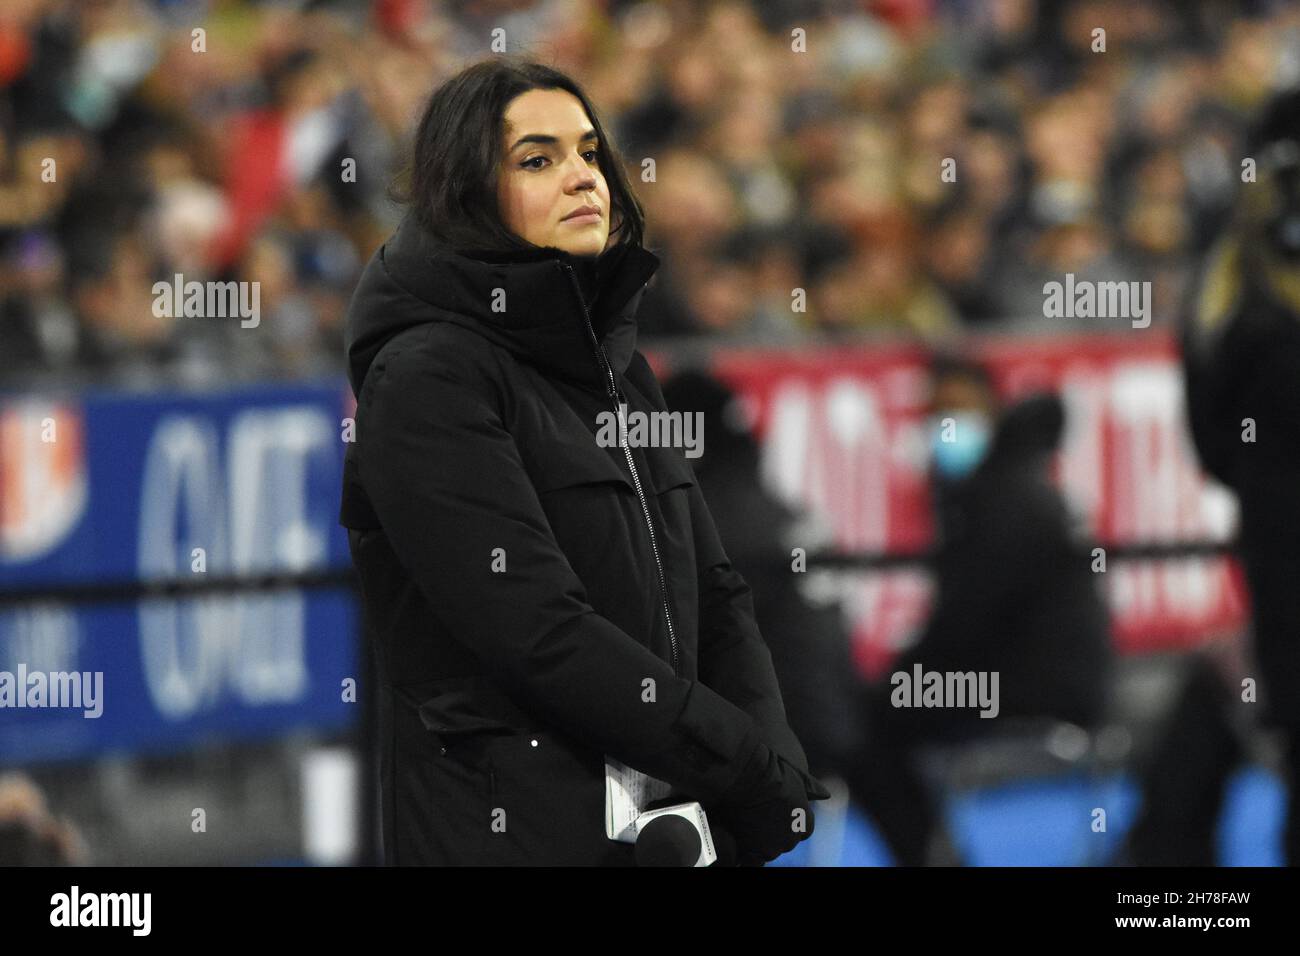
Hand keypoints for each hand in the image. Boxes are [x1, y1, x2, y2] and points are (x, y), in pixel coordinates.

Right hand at [712, 743, 829, 864]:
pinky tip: (738, 842)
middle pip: (784, 843)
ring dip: (759, 844)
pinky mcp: (748, 850)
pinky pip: (748, 860)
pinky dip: (745, 855)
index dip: (791, 823)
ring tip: (746, 826)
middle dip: (775, 834)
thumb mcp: (797, 776)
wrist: (746, 776)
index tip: (780, 814)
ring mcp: (769, 847)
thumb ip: (811, 788)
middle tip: (759, 817)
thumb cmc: (771, 771)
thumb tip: (825, 794)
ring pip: (766, 852)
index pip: (803, 831)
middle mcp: (790, 840)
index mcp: (804, 823)